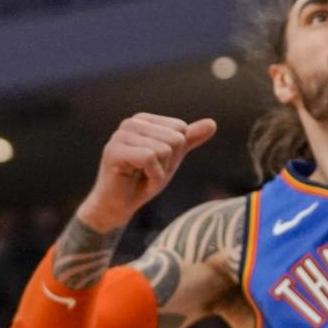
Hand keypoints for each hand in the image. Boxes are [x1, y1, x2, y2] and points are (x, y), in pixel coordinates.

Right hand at [79, 113, 216, 230]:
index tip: (156, 164)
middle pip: (175, 139)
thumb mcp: (171, 159)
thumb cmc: (142, 181)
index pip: (180, 129)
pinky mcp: (114, 151)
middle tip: (148, 173)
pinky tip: (138, 181)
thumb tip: (213, 123)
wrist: (116, 208)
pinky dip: (152, 177)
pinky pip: (150, 159)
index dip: (175, 154)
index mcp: (144, 120)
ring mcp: (121, 135)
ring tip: (142, 177)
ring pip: (164, 149)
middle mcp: (131, 122)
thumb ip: (189, 140)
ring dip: (159, 173)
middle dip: (168, 163)